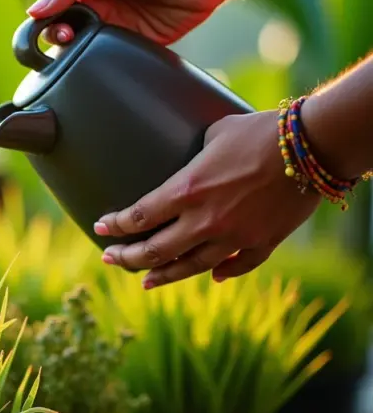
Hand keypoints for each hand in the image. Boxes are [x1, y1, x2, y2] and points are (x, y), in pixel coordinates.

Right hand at [28, 0, 231, 45]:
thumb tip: (36, 9)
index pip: (52, 12)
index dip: (45, 23)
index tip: (49, 29)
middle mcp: (98, 12)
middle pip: (64, 36)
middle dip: (60, 41)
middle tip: (68, 39)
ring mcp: (116, 31)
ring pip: (86, 52)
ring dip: (80, 55)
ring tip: (84, 50)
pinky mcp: (136, 48)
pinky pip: (114, 62)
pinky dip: (105, 66)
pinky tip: (104, 61)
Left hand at [94, 110, 320, 287]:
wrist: (311, 146)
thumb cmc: (259, 132)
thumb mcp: (214, 135)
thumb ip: (194, 156)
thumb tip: (189, 159)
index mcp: (186, 191)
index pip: (138, 217)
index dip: (115, 226)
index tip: (100, 229)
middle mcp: (204, 221)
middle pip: (155, 251)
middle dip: (127, 258)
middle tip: (111, 259)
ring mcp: (233, 237)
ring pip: (189, 267)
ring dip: (163, 275)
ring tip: (145, 281)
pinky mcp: (262, 243)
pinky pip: (236, 267)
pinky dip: (221, 273)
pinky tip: (210, 276)